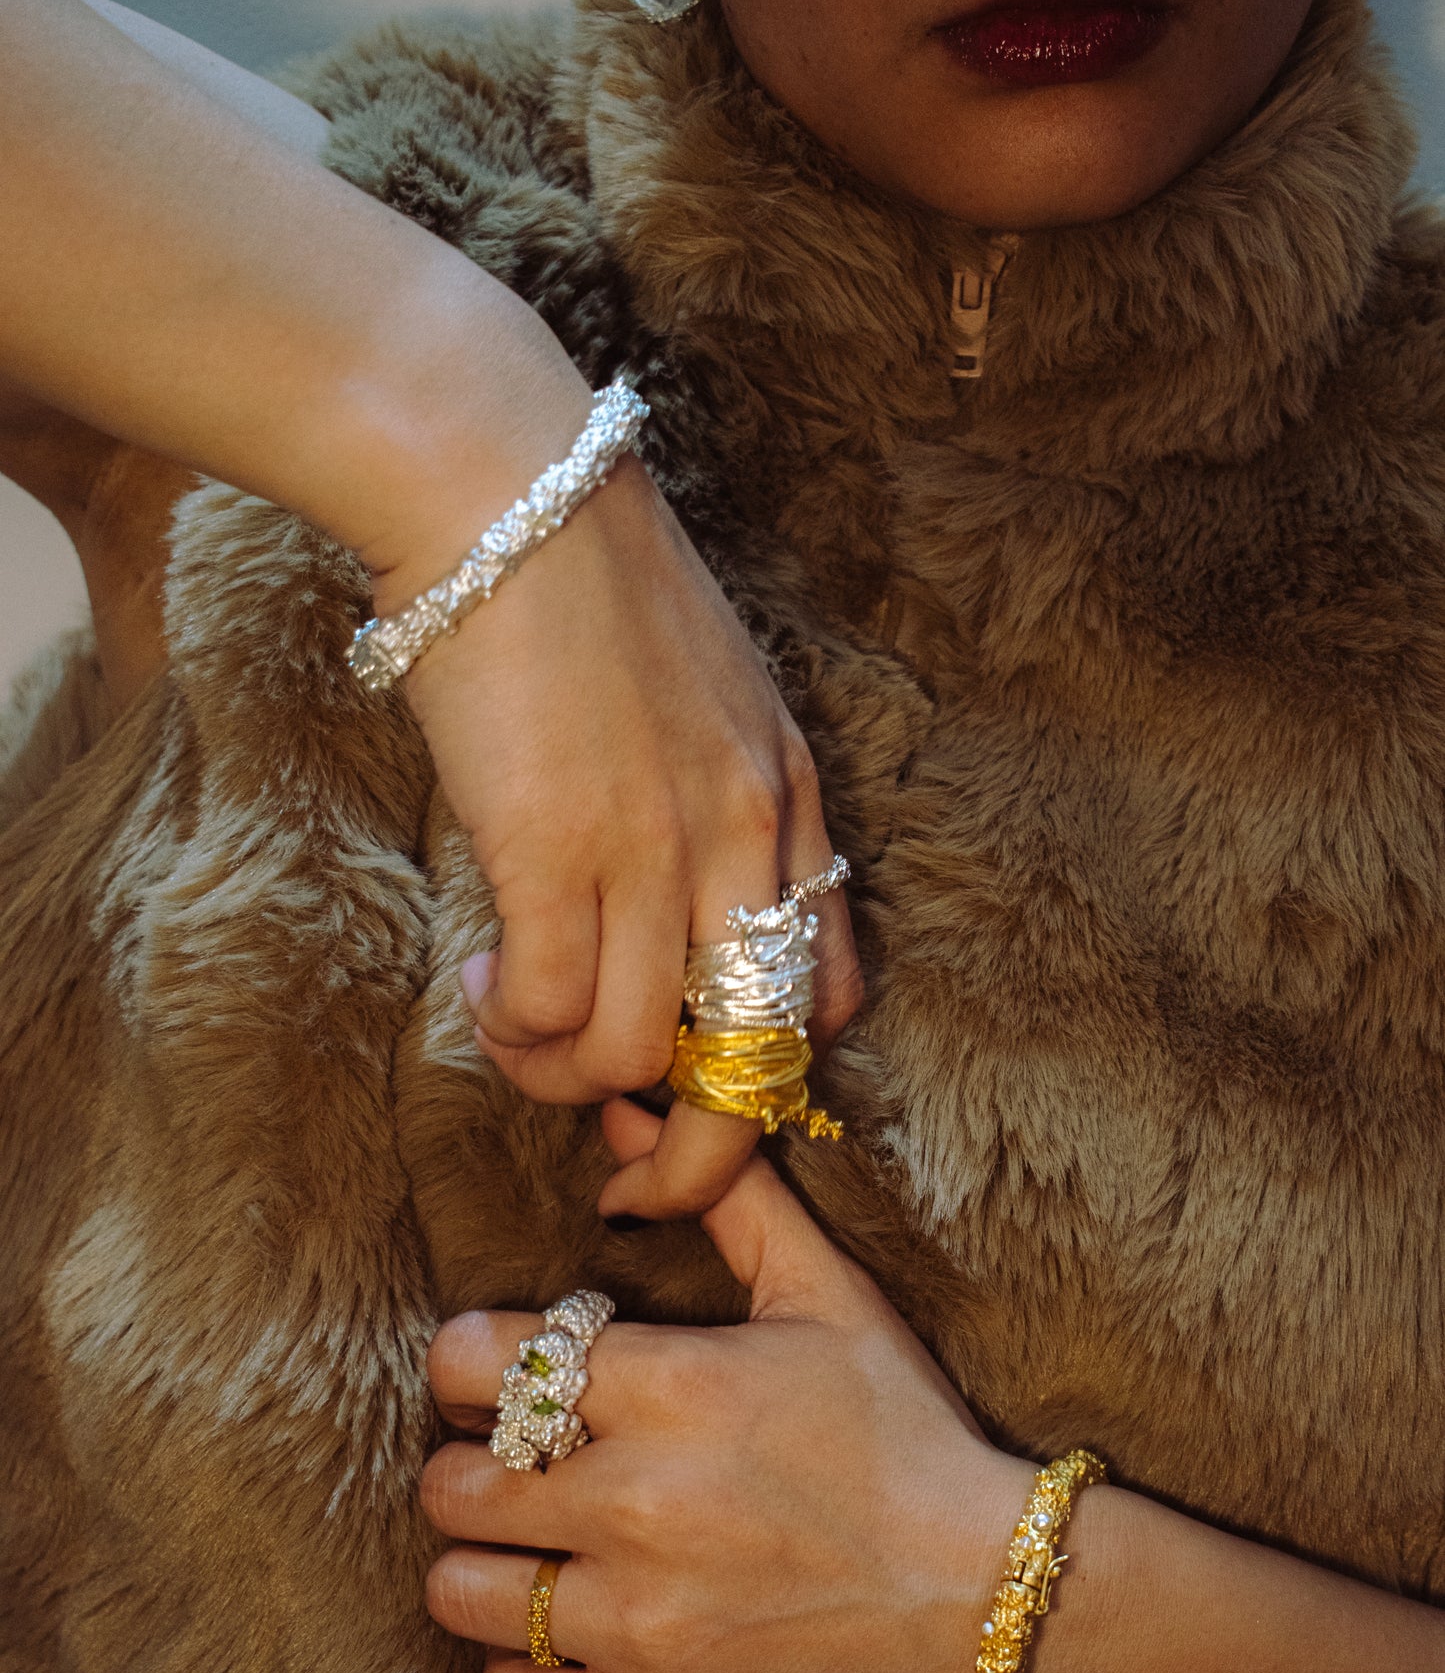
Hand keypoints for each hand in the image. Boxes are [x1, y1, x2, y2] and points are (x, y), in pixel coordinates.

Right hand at [392, 445, 861, 1223]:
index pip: (831, 990)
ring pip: (640, 1059)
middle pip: (759, 1067)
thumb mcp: (709, 687)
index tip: (697, 1084)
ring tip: (517, 1028)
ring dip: (569, 1080)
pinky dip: (514, 1033)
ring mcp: (661, 851)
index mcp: (794, 800)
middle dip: (701, 1162)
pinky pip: (554, 1015)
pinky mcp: (561, 852)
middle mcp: (748, 840)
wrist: (507, 487)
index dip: (769, 1069)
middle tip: (634, 1186)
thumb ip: (716, 797)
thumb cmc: (588, 581)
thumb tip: (660, 907)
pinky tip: (485, 985)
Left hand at [420, 1100, 1028, 1672]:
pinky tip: (569, 1633)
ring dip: (484, 1568)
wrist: (990, 1602)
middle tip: (527, 1468)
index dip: (473, 1362)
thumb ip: (724, 1200)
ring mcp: (643, 1622)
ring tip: (538, 1552)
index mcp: (672, 1389)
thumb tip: (624, 1112)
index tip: (507, 1377)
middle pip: (449, 1484)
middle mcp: (639, 1505)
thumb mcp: (826, 1298)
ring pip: (459, 1592)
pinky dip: (520, 1670)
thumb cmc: (906, 1437)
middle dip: (475, 1468)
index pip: (472, 1362)